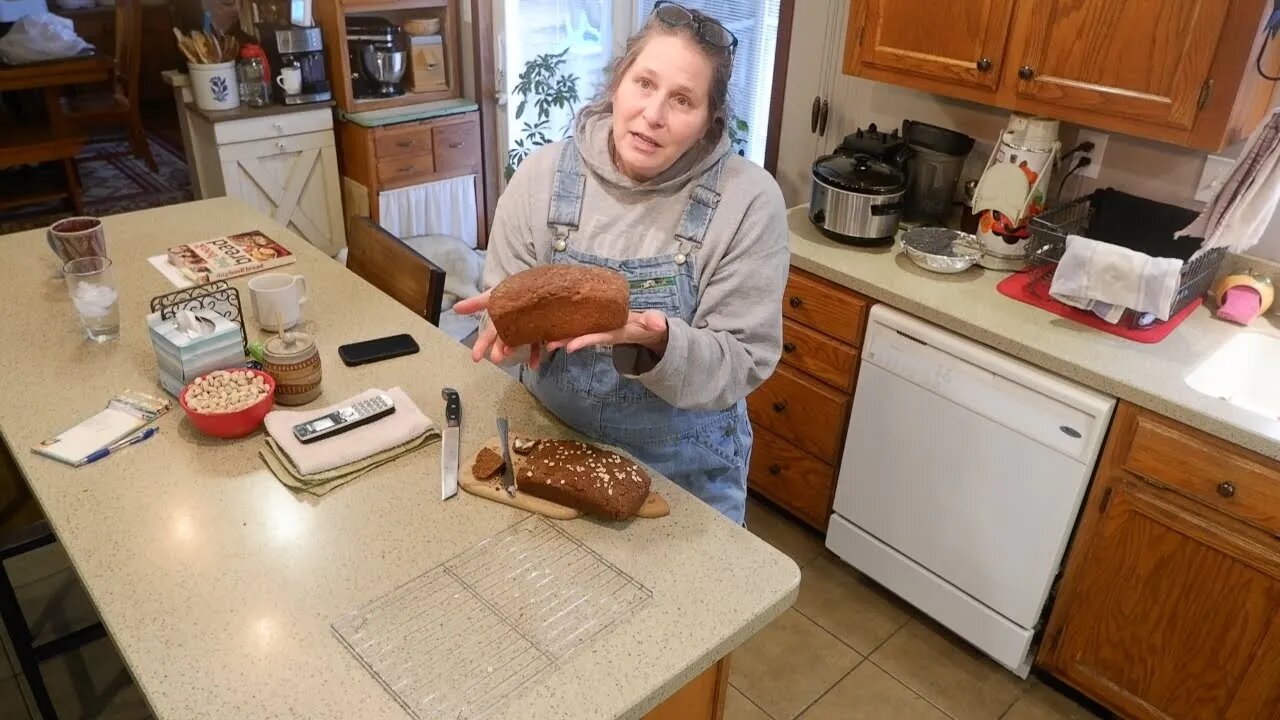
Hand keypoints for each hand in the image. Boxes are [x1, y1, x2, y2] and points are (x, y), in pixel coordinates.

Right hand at [452, 291, 543, 369]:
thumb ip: (475, 303)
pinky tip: (534, 365)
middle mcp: (513, 327)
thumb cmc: (512, 290)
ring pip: (521, 342)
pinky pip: (540, 343)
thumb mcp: (493, 294)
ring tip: (513, 355)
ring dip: (517, 350)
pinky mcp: (543, 329)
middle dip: (499, 349)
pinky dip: (536, 354)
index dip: (481, 345)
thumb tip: (454, 308)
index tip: (475, 358)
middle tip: (496, 358)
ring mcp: (528, 329)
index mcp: (501, 321)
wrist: (537, 283)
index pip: (489, 335)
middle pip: (505, 340)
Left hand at [546, 310, 668, 354]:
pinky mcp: (594, 324)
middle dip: (563, 342)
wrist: (646, 329)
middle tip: (545, 345)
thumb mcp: (655, 323)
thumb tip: (659, 324)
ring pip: (575, 333)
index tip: (570, 347)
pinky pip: (576, 326)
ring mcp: (598, 329)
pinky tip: (548, 323)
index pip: (598, 337)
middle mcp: (603, 333)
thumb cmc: (649, 324)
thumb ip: (656, 322)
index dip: (584, 341)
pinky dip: (563, 326)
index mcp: (615, 332)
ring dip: (558, 336)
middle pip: (581, 337)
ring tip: (540, 338)